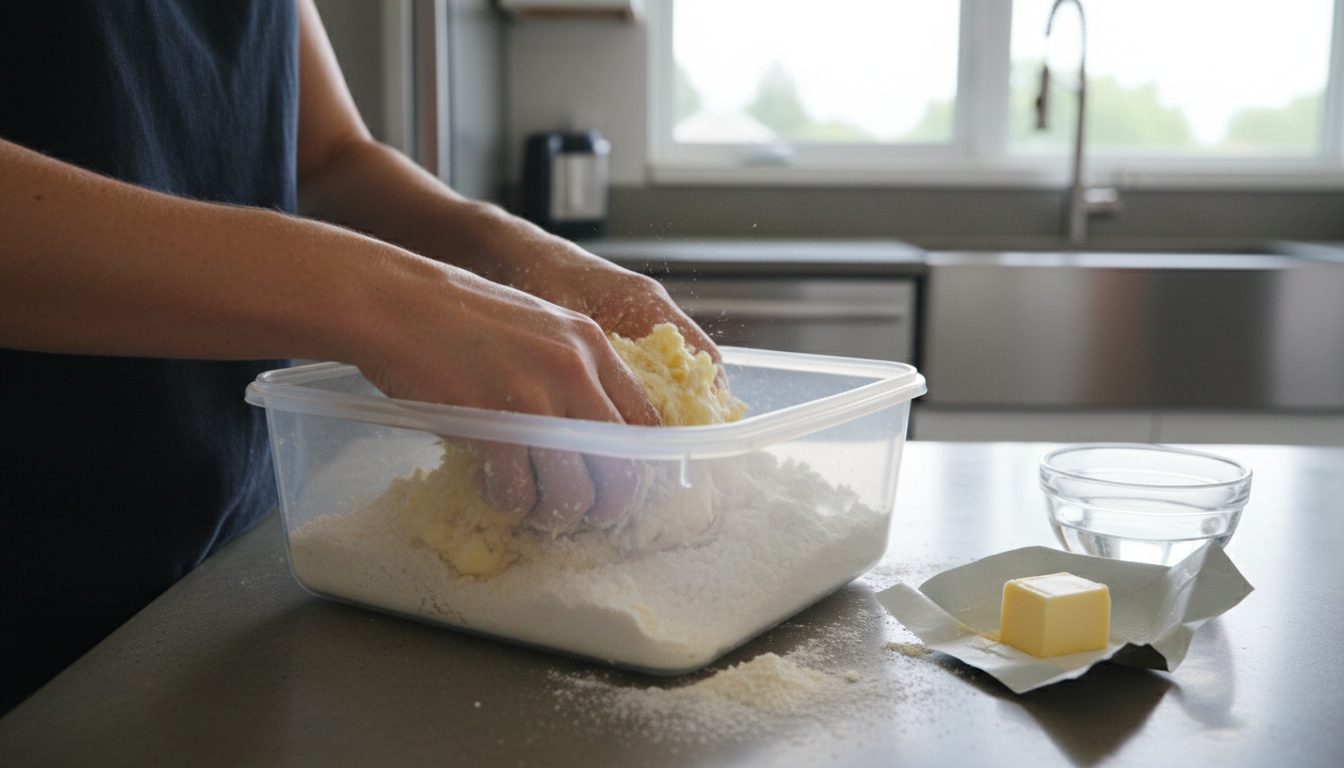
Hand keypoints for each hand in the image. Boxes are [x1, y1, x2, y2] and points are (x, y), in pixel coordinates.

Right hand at [347, 255, 658, 531]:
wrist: (398, 303)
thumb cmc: (462, 317)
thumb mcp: (542, 328)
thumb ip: (575, 371)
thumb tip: (596, 433)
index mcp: (593, 346)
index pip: (647, 423)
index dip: (638, 464)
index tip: (619, 482)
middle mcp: (575, 372)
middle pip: (622, 468)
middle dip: (606, 504)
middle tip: (581, 512)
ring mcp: (535, 400)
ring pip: (575, 491)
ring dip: (554, 511)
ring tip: (530, 502)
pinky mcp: (494, 427)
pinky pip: (519, 492)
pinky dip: (508, 500)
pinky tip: (492, 485)